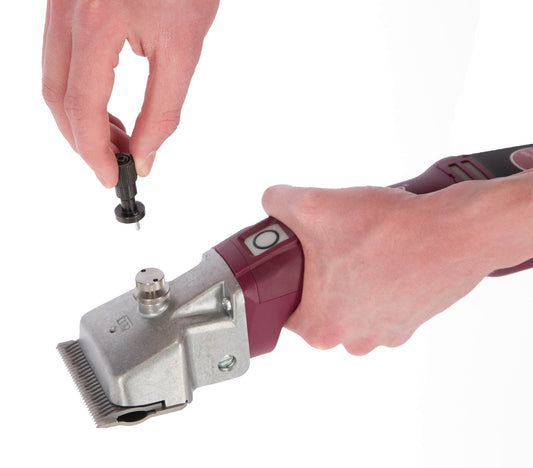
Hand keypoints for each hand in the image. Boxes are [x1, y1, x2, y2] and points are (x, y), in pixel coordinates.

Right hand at [42, 0, 218, 186]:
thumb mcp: (184, 48)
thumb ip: (163, 109)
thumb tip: (146, 154)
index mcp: (97, 22)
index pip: (82, 107)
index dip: (93, 151)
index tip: (112, 178)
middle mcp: (67, 11)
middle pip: (57, 97)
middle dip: (83, 140)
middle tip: (117, 163)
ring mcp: (60, 5)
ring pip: (54, 80)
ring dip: (79, 120)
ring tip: (116, 141)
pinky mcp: (66, 3)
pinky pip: (61, 60)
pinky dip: (79, 93)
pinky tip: (105, 107)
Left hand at [262, 181, 509, 354]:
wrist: (456, 231)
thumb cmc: (390, 229)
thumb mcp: (315, 205)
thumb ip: (278, 202)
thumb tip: (271, 201)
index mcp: (322, 326)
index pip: (285, 308)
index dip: (287, 279)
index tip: (296, 260)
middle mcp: (354, 339)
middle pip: (320, 305)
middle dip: (322, 275)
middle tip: (331, 245)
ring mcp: (386, 334)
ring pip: (352, 304)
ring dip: (353, 279)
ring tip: (363, 247)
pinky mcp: (412, 322)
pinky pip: (382, 302)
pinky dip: (381, 282)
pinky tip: (387, 257)